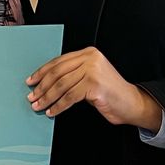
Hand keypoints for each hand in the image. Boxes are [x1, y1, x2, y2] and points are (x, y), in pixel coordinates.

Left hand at [26, 47, 163, 129]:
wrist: (132, 103)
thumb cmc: (110, 93)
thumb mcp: (90, 78)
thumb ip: (72, 75)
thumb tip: (46, 84)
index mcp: (88, 53)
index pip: (59, 62)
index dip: (42, 72)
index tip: (31, 81)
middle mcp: (90, 58)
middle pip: (58, 72)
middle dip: (42, 86)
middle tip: (32, 96)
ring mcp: (93, 70)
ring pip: (61, 85)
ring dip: (47, 97)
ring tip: (38, 105)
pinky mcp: (94, 84)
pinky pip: (70, 97)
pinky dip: (58, 106)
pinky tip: (52, 111)